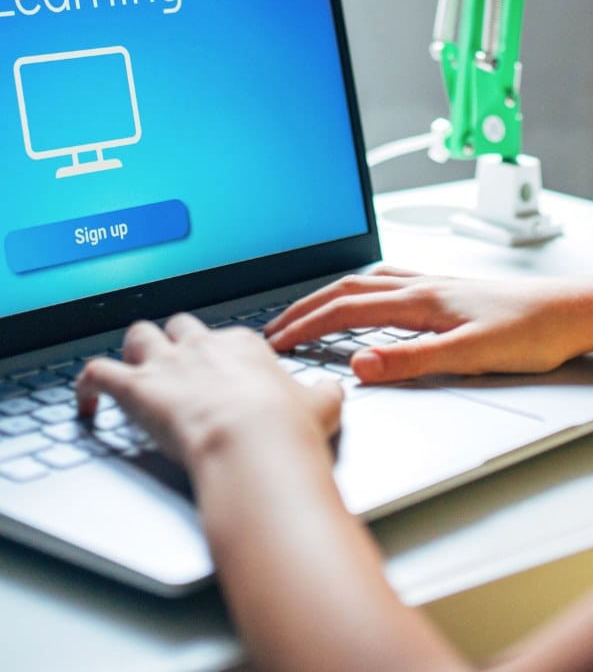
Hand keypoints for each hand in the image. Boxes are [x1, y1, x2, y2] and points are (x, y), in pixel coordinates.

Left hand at [76, 314, 342, 468]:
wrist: (254, 442)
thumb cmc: (286, 428)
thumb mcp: (321, 404)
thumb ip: (322, 393)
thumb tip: (330, 390)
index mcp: (243, 345)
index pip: (225, 338)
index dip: (220, 358)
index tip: (223, 376)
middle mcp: (202, 346)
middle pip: (179, 326)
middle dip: (174, 342)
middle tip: (177, 367)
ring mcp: (167, 365)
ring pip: (138, 335)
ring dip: (134, 351)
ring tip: (133, 369)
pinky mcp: (135, 389)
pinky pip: (96, 372)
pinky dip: (86, 384)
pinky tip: (85, 399)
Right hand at [265, 266, 592, 381]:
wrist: (576, 311)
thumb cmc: (534, 333)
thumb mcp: (471, 356)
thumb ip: (412, 361)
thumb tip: (358, 364)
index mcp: (423, 299)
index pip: (348, 309)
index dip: (307, 325)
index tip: (276, 342)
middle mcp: (426, 285)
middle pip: (351, 288)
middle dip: (309, 307)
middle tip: (277, 327)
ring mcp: (440, 285)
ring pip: (371, 281)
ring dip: (334, 295)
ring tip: (312, 312)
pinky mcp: (454, 292)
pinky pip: (394, 283)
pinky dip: (366, 290)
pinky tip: (374, 300)